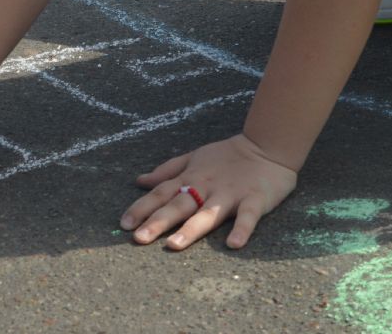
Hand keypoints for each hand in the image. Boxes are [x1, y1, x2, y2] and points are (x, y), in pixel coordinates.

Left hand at [120, 133, 297, 250]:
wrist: (268, 146)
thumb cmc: (228, 156)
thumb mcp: (194, 158)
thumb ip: (168, 170)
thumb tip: (139, 180)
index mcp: (192, 177)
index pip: (162, 192)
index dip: (142, 207)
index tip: (124, 224)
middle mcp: (207, 186)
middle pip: (179, 204)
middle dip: (158, 221)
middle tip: (138, 239)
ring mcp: (231, 193)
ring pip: (208, 213)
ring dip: (191, 229)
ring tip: (174, 245)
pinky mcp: (255, 199)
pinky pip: (248, 216)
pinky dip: (242, 229)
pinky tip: (234, 244)